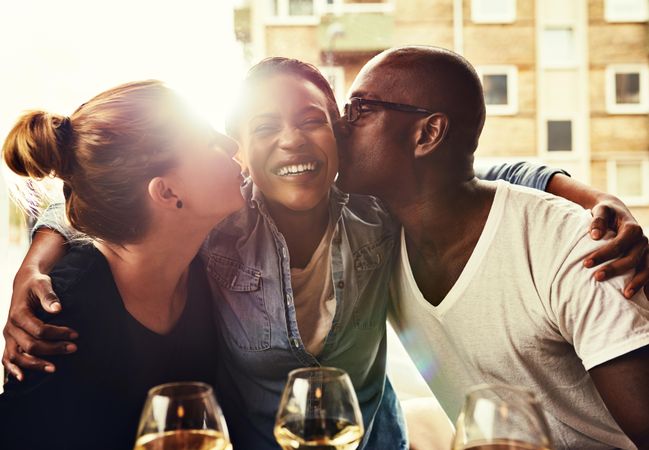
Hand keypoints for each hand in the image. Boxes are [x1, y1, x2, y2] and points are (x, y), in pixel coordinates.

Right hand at [3, 266, 77, 380]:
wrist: (24, 284)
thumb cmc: (36, 283)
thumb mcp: (42, 284)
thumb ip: (49, 296)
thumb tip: (57, 309)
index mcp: (18, 314)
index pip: (39, 330)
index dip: (58, 334)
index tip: (75, 334)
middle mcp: (10, 327)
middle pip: (30, 345)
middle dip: (53, 349)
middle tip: (73, 348)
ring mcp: (8, 336)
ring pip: (17, 356)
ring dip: (35, 364)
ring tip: (54, 369)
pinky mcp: (10, 341)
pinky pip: (7, 359)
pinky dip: (13, 370)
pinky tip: (23, 379)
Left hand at [585, 199, 648, 298]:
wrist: (617, 212)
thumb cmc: (606, 212)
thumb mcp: (601, 210)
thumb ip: (598, 220)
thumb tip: (594, 236)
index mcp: (632, 229)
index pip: (618, 245)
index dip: (603, 255)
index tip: (586, 263)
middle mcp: (643, 240)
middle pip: (631, 259)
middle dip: (614, 270)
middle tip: (596, 277)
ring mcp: (647, 251)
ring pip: (646, 268)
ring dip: (637, 283)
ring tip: (625, 296)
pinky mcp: (646, 258)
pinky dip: (647, 285)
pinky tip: (643, 297)